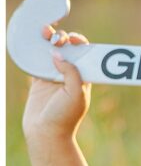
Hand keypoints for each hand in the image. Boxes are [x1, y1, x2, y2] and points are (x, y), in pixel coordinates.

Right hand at [22, 24, 91, 144]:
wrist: (45, 134)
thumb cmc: (65, 117)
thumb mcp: (76, 93)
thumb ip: (71, 72)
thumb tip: (59, 54)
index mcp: (83, 77)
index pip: (83, 54)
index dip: (79, 43)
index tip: (72, 39)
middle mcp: (69, 74)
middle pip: (66, 49)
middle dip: (62, 39)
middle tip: (56, 38)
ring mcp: (53, 76)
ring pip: (50, 52)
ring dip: (48, 40)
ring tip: (45, 32)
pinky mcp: (38, 81)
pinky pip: (35, 60)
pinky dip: (34, 50)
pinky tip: (33, 41)